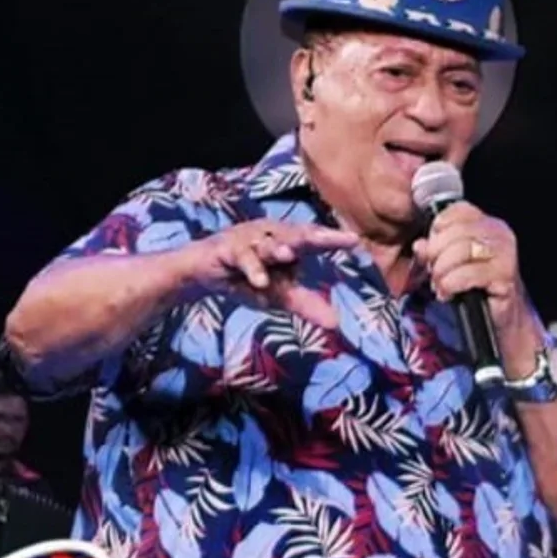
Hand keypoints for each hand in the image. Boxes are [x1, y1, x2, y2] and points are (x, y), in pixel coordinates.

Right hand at [186, 220, 358, 329]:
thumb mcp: (278, 295)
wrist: (200, 273)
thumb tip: (336, 324)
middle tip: (337, 239)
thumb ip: (305, 305)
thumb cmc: (245, 277)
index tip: (356, 241)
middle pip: (296, 234)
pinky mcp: (226, 249)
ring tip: (292, 255)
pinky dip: (251, 269)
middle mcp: (270, 233)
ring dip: (278, 249)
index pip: (314, 239)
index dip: (333, 240)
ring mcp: (247, 238)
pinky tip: (260, 281)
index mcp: (286, 240)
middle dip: (316, 236)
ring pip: (267, 244)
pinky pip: (241, 258)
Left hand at [410, 202, 534, 355]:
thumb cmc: (476, 288)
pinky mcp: (504, 276)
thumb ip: (434, 250)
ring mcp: (505, 254)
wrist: (500, 320)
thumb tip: (420, 245)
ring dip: (442, 272)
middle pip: (455, 231)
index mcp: (488, 224)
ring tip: (439, 285)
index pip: (457, 210)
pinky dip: (451, 285)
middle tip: (433, 272)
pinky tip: (447, 294)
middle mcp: (500, 234)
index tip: (432, 250)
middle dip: (436, 254)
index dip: (438, 229)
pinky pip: (467, 274)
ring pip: (460, 251)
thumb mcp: (450, 264)